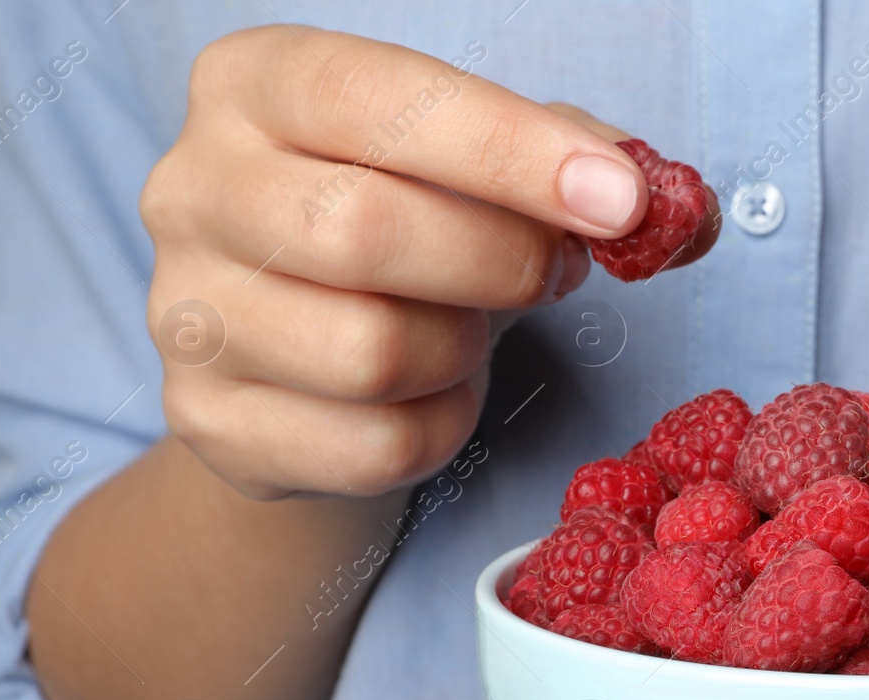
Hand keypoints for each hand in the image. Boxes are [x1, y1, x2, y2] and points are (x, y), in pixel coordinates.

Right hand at [141, 27, 714, 499]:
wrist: (303, 360)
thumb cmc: (405, 234)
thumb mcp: (479, 169)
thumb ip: (578, 165)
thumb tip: (682, 211)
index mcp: (258, 85)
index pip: (381, 99)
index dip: (511, 152)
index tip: (619, 202)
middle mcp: (193, 186)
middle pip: (367, 232)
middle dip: (501, 262)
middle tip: (555, 272)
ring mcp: (186, 311)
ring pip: (371, 352)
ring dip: (464, 350)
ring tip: (472, 328)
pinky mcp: (208, 420)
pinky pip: (372, 444)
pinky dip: (441, 429)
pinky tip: (436, 395)